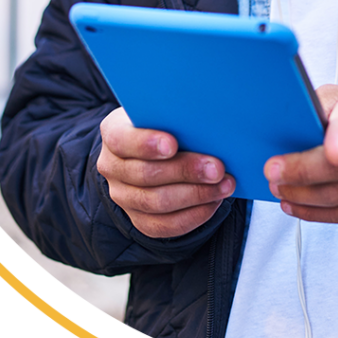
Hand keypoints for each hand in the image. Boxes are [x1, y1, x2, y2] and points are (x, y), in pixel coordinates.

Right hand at [97, 107, 234, 237]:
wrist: (156, 148)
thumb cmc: (166, 122)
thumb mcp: (165, 111)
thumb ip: (177, 114)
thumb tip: (207, 121)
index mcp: (113, 132)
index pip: (122, 140)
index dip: (146, 143)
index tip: (173, 144)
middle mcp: (112, 166)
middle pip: (145, 175)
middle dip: (185, 172)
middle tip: (217, 168)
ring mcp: (123, 196)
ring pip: (156, 203)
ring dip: (196, 195)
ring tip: (225, 185)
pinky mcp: (138, 219)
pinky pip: (164, 225)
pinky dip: (193, 215)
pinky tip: (214, 202)